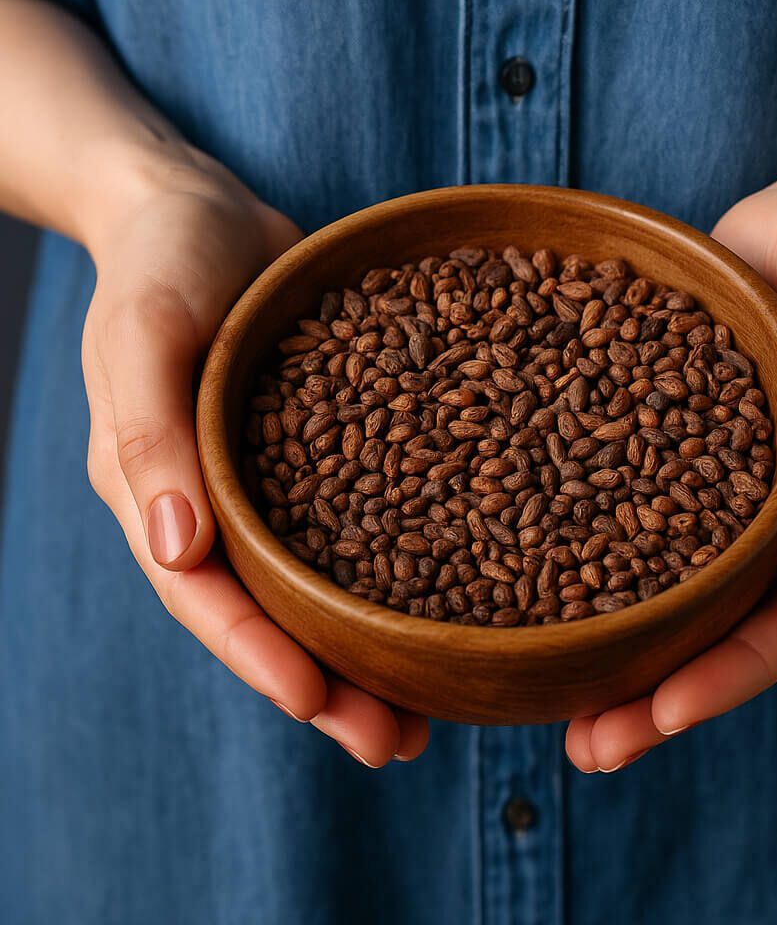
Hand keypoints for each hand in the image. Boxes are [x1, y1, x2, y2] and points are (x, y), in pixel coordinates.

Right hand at [81, 163, 428, 764]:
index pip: (209, 598)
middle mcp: (222, 504)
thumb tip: (178, 552)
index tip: (321, 704)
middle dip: (331, 684)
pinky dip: (400, 568)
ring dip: (372, 648)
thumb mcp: (141, 333)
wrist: (200, 209)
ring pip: (324, 584)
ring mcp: (278, 482)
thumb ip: (147, 436)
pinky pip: (367, 519)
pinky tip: (459, 601)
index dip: (260, 655)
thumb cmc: (159, 263)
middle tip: (399, 743)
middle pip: (275, 614)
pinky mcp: (330, 449)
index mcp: (163, 493)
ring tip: (437, 711)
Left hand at [565, 155, 776, 771]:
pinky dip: (602, 555)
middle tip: (584, 747)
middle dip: (661, 694)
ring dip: (625, 645)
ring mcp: (738, 487)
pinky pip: (647, 514)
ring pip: (681, 588)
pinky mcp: (691, 446)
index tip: (652, 721)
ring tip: (550, 693)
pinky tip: (540, 579)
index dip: (727, 680)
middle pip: (726, 629)